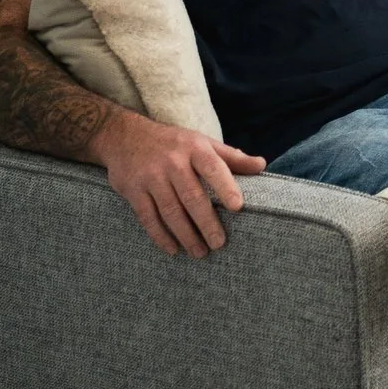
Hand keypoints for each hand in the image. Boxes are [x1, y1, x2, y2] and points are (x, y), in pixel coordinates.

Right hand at [92, 110, 265, 256]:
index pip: (214, 168)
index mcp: (194, 148)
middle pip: (192, 196)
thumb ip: (232, 157)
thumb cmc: (174, 143)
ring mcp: (151, 177)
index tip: (238, 207)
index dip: (226, 187)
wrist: (125, 135)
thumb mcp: (202, 142)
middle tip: (219, 243)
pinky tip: (173, 249)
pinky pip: (148, 217)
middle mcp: (173, 162)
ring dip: (186, 235)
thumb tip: (262, 165)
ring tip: (200, 252)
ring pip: (171, 211)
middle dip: (206, 222)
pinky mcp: (133, 191)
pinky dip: (161, 236)